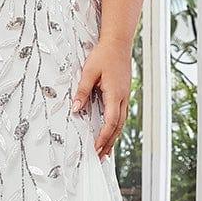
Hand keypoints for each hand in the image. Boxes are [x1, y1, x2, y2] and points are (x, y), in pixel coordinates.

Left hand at [71, 39, 131, 160]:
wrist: (119, 42)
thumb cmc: (104, 55)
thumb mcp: (89, 72)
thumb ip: (82, 92)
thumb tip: (75, 110)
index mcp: (115, 94)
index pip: (110, 122)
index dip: (103, 138)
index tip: (95, 149)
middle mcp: (123, 98)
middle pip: (117, 127)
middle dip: (109, 143)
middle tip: (100, 158)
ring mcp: (126, 96)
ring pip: (121, 123)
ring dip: (113, 138)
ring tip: (106, 152)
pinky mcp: (124, 93)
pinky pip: (121, 115)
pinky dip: (116, 127)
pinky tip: (111, 132)